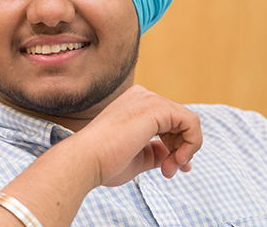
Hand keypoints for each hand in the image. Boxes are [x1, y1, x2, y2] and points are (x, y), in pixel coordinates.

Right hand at [0, 85, 201, 226]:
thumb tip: (166, 159)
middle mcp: (136, 96)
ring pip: (185, 117)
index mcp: (127, 105)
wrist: (77, 164)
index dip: (172, 142)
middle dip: (183, 144)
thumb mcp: (126, 160)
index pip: (161, 117)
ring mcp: (142, 101)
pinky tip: (174, 164)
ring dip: (188, 145)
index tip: (167, 168)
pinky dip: (189, 143)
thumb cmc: (92, 165)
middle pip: (174, 114)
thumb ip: (146, 153)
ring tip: (174, 169)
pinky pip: (188, 120)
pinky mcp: (150, 110)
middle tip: (173, 170)